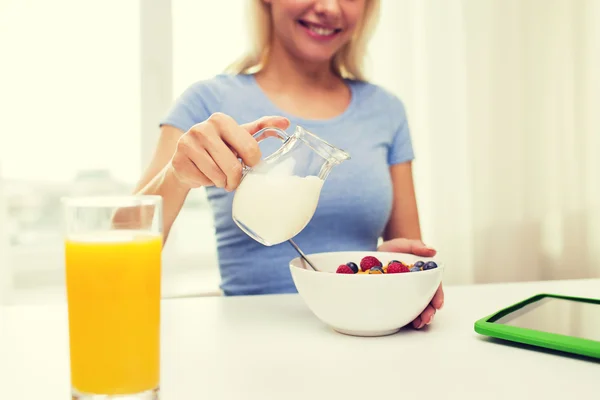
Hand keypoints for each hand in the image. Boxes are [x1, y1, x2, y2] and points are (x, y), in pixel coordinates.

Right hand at [169, 113, 289, 190]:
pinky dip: (207, 183)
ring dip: (222, 182)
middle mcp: (202, 128)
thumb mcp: (239, 136)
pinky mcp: (178, 160)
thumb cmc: (218, 148)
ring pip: (218, 176)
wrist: (186, 160)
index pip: (250, 148)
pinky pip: (203, 181)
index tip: (250, 165)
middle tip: (234, 179)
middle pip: (233, 166)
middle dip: (236, 178)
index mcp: (221, 120)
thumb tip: (287, 122)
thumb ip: (262, 128)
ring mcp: (187, 143)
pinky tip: (203, 175)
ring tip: (218, 176)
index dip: (253, 163)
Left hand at [377, 238, 443, 328]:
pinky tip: (407, 322)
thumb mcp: (405, 244)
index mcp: (424, 274)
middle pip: (428, 300)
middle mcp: (418, 286)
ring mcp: (407, 293)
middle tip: (427, 318)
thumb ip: (417, 246)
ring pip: (417, 307)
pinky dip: (406, 317)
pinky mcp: (396, 298)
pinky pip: (402, 309)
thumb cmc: (395, 248)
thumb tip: (432, 251)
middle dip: (429, 311)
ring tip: (418, 324)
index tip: (438, 304)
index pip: (435, 286)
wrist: (377, 253)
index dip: (438, 295)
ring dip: (420, 317)